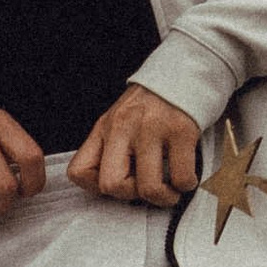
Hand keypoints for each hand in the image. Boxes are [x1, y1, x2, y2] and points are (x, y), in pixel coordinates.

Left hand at [67, 84, 202, 208]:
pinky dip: (187, 184)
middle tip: (147, 189)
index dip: (97, 188)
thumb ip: (113, 147)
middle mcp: (124, 126)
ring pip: (149, 187)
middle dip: (132, 196)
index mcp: (105, 127)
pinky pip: (181, 177)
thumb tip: (119, 187)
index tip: (119, 183)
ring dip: (164, 197)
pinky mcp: (181, 130)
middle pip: (111, 185)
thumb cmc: (156, 102)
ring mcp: (152, 128)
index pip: (79, 172)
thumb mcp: (122, 119)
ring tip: (172, 188)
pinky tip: (188, 175)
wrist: (188, 70)